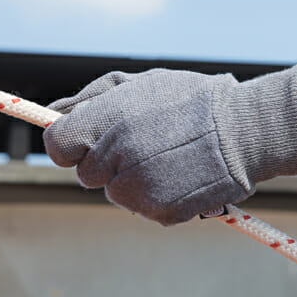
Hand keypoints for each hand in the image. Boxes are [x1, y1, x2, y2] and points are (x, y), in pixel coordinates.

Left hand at [43, 65, 296, 224]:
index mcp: (104, 123)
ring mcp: (136, 190)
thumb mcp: (140, 84)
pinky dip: (160, 199)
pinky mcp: (159, 213)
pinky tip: (183, 177)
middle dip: (108, 163)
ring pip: (117, 194)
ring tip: (170, 160)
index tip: (90, 143)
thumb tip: (50, 115)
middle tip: (145, 147)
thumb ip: (89, 99)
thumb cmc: (192, 100)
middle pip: (88, 174)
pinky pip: (146, 210)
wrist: (245, 129)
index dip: (72, 145)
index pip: (58, 146)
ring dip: (135, 182)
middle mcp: (114, 158)